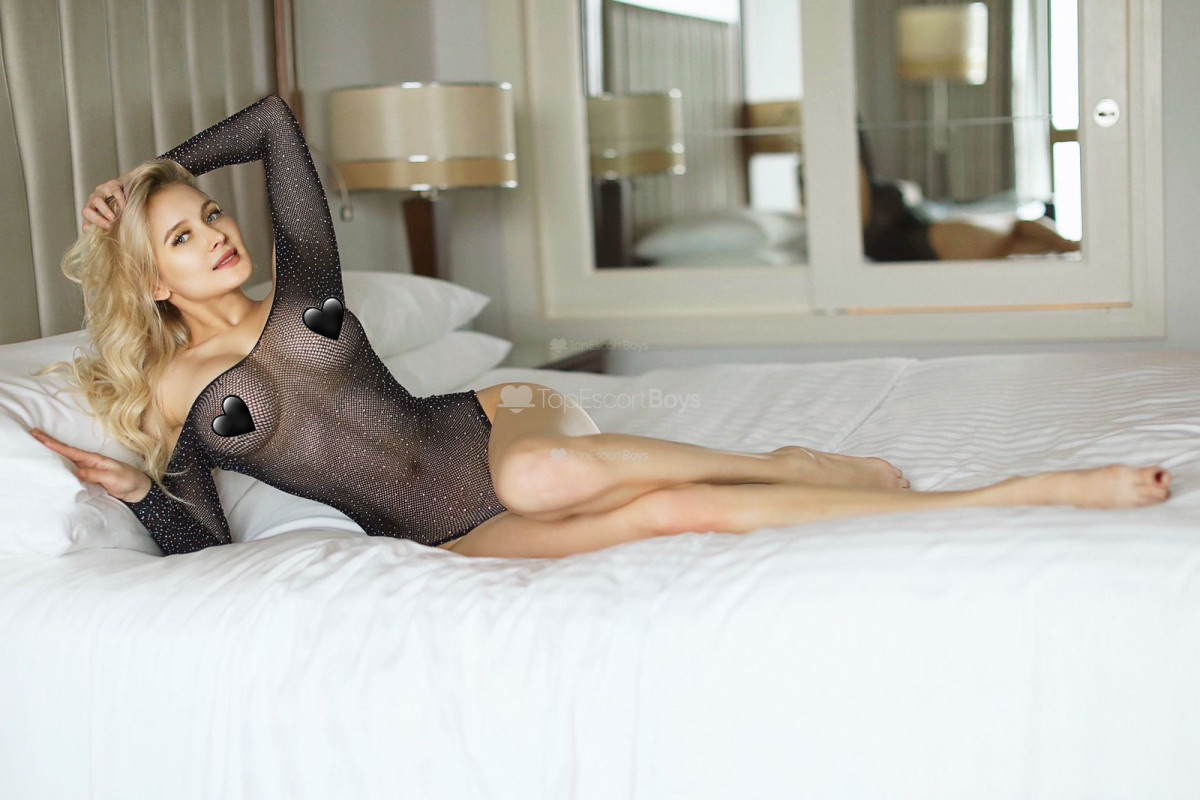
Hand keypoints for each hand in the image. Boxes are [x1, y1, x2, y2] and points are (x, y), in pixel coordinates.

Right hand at [29, 427, 151, 502]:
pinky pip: (70, 473)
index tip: (38, 436)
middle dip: (48, 444)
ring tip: (34, 450)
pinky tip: (50, 469)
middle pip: (64, 453)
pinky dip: (59, 470)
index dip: (54, 444)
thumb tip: (77, 473)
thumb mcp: (113, 477)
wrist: (137, 490)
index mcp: (93, 459)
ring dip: (51, 456)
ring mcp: (86, 470)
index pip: (70, 450)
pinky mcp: (87, 479)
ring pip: (65, 462)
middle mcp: (87, 463)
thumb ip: (96, 475)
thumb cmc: (128, 480)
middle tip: (30, 435)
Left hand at [81, 177, 127, 233]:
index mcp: (92, 210)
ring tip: (114, 218)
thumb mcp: (113, 218)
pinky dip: (120, 201)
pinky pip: (114, 192)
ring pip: (96, 200)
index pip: (85, 221)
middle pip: (86, 210)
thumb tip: (110, 248)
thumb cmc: (121, 207)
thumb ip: (110, 229)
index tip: (100, 235)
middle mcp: (93, 201)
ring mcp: (102, 192)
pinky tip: (125, 208)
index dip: (90, 227)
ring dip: (105, 211)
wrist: (129, 186)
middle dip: (97, 220)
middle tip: (109, 226)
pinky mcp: (113, 185)